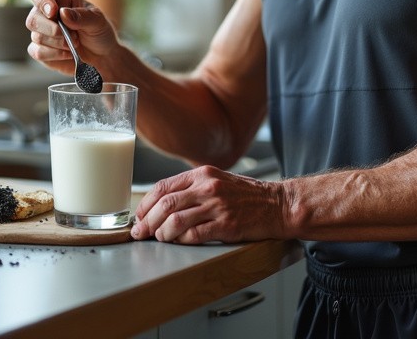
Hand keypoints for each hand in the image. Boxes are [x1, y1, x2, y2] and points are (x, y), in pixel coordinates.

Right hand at [25, 0, 118, 73]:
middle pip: (33, 19)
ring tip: (75, 44)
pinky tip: (68, 54)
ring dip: (59, 44)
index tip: (53, 11)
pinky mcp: (40, 50)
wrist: (101, 56)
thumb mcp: (98, 20)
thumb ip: (83, 16)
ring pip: (36, 37)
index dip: (42, 0)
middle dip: (54, 31)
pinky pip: (37, 52)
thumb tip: (63, 13)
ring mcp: (41, 32)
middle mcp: (45, 13)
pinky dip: (55, 55)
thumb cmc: (99, 32)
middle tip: (74, 36)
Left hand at [131, 166, 284, 243]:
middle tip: (141, 233)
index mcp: (202, 174)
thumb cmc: (246, 195)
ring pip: (175, 220)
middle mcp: (208, 187)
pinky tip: (180, 242)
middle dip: (147, 221)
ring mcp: (217, 206)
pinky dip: (182, 240)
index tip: (139, 216)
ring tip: (161, 238)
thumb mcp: (217, 180)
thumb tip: (162, 203)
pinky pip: (194, 235)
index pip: (163, 186)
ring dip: (162, 233)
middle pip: (165, 204)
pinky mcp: (226, 225)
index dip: (145, 204)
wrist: (277, 204)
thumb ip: (192, 187)